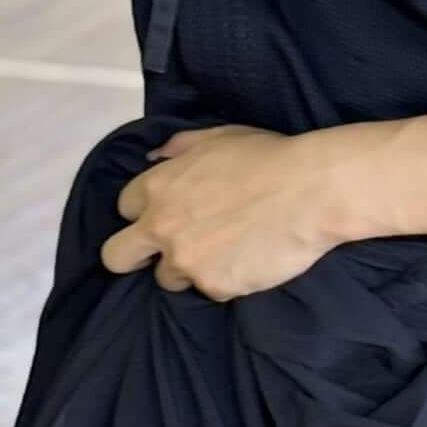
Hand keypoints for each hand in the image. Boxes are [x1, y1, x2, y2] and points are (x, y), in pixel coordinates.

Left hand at [102, 124, 364, 299]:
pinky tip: (248, 260)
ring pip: (168, 278)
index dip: (145, 212)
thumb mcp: (216, 137)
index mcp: (157, 187)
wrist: (309, 191)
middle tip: (161, 253)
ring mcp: (187, 261)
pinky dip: (225, 279)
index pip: (124, 208)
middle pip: (117, 257)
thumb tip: (151, 157)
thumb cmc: (266, 156)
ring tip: (223, 252)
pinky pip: (211, 289)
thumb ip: (177, 148)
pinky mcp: (216, 287)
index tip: (164, 215)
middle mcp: (162, 228)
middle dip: (134, 256)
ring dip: (188, 268)